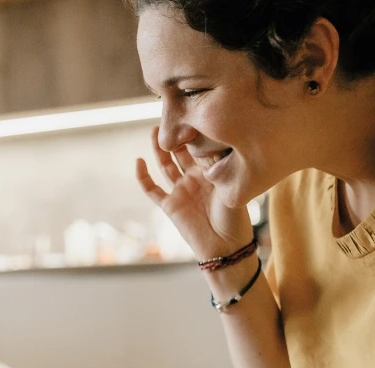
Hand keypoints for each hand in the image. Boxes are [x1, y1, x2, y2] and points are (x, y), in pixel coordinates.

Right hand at [136, 126, 252, 259]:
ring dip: (160, 150)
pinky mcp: (170, 205)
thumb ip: (220, 167)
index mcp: (213, 173)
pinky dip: (143, 176)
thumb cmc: (235, 219)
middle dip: (177, 136)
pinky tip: (138, 161)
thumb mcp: (232, 187)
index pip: (202, 148)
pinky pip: (152, 189)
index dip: (196, 132)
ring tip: (155, 131)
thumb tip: (211, 144)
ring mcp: (181, 191)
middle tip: (172, 116)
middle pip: (182, 153)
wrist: (225, 247)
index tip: (193, 114)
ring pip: (166, 166)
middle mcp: (195, 179)